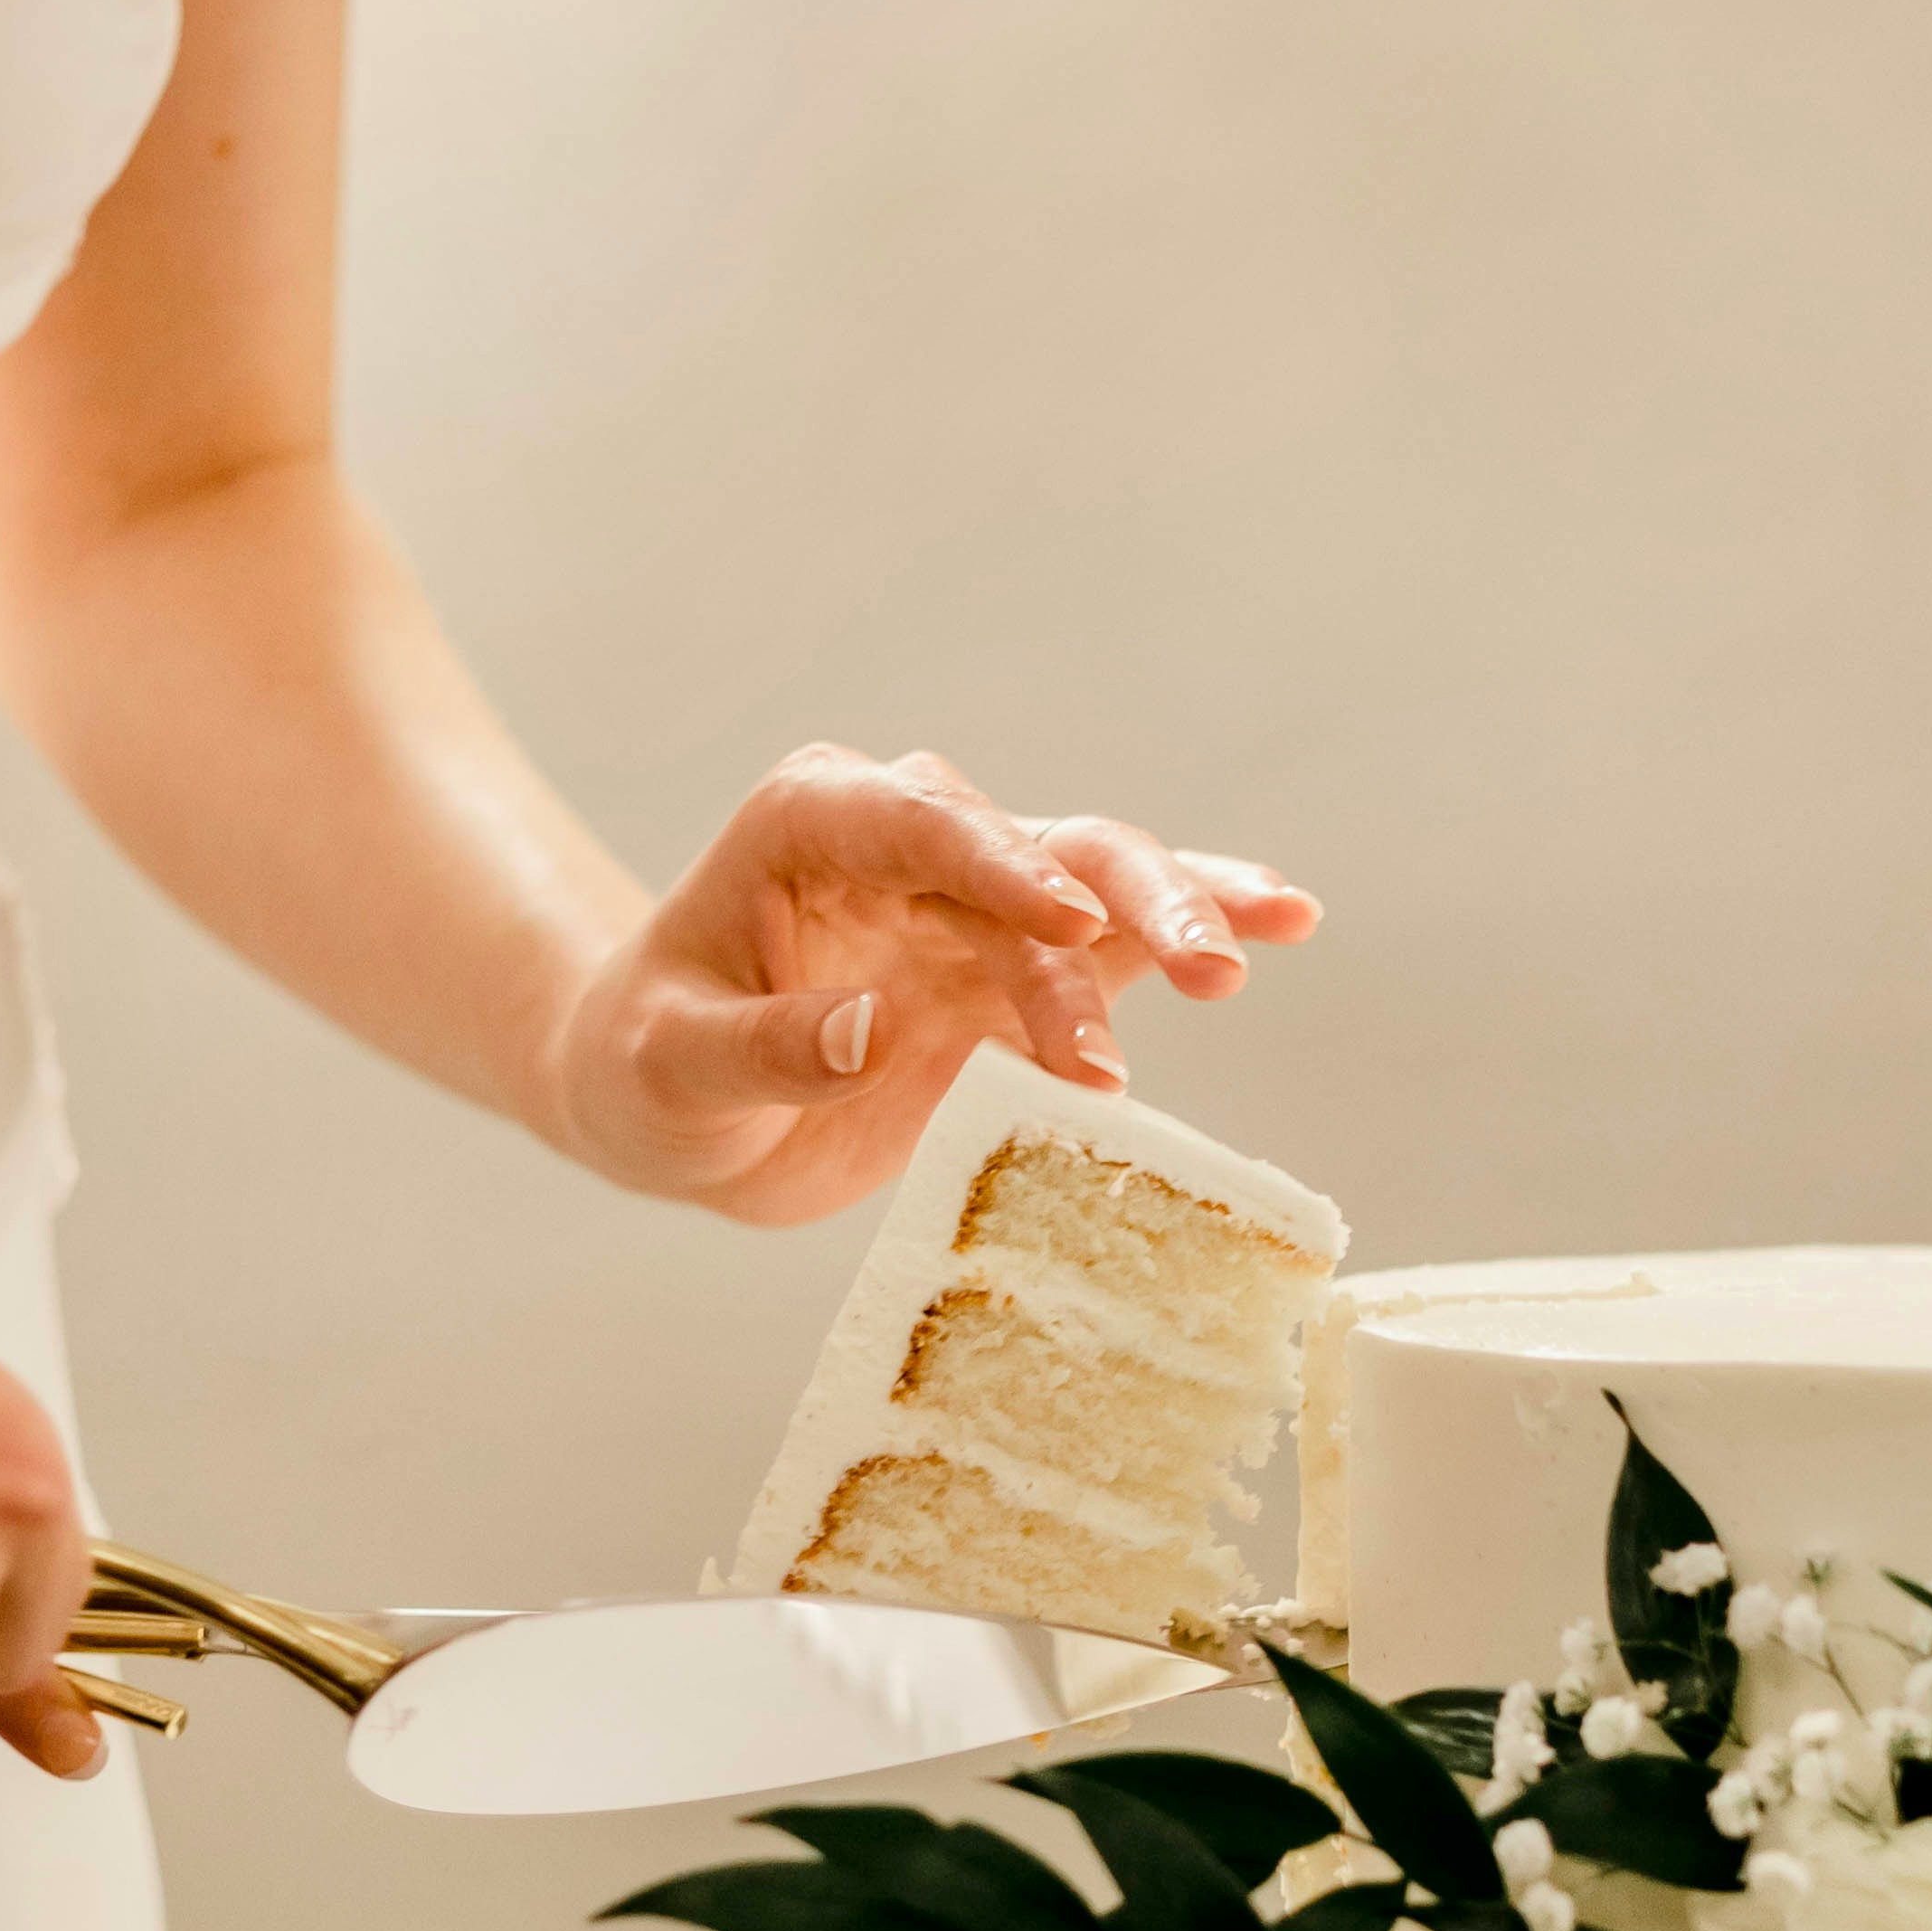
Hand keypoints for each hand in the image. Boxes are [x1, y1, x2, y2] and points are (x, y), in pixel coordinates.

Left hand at [540, 743, 1320, 1226]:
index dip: (997, 866)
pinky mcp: (1018, 968)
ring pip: (1095, 881)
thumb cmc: (651, 1069)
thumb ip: (758, 1048)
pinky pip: (1117, 941)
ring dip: (1172, 921)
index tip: (1064, 923)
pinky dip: (1195, 927)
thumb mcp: (671, 1071)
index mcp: (812, 822)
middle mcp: (909, 840)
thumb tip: (864, 1033)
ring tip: (1237, 967)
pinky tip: (1280, 920)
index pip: (918, 823)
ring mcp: (975, 903)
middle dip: (1117, 901)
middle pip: (1033, 845)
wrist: (674, 1108)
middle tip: (1194, 973)